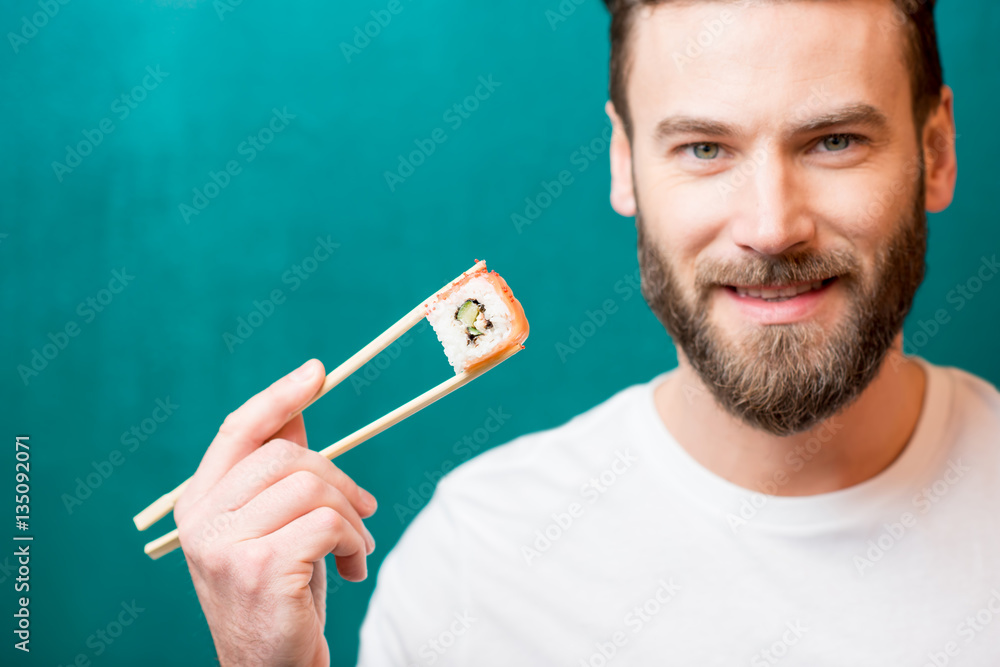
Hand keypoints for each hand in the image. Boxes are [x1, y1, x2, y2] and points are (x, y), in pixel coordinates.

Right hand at [173, 359, 377, 666]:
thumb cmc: (278, 594)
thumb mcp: (274, 526)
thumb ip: (278, 472)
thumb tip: (298, 408)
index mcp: (199, 502)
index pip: (239, 429)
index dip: (280, 396)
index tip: (318, 373)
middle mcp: (201, 519)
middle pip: (287, 455)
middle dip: (339, 478)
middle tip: (364, 511)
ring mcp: (224, 544)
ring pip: (312, 486)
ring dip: (351, 517)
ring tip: (356, 548)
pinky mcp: (258, 567)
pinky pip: (327, 523)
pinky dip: (354, 541)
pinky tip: (352, 570)